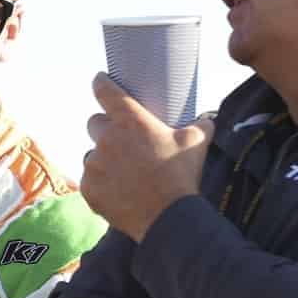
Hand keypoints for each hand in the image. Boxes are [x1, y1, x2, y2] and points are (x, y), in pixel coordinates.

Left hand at [81, 74, 213, 240]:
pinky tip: (120, 192)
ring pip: (93, 155)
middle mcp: (107, 138)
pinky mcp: (89, 188)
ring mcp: (95, 164)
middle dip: (105, 129)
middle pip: (94, 123)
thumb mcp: (197, 143)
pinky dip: (102, 184)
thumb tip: (208, 120)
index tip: (99, 80)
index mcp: (130, 121)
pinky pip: (91, 181)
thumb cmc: (182, 176)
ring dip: (105, 159)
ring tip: (125, 174)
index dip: (100, 83)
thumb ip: (200, 125)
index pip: (105, 91)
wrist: (168, 217)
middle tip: (122, 142)